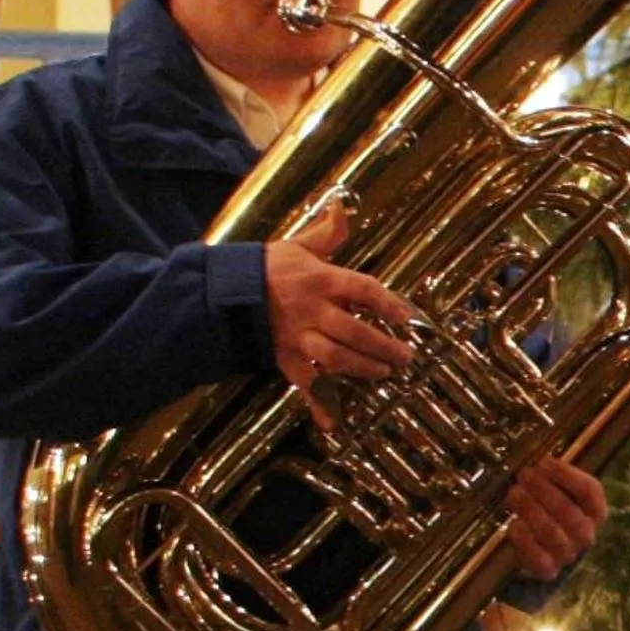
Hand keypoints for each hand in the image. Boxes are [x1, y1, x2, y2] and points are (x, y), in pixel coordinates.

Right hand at [267, 198, 416, 429]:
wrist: (220, 291)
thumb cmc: (266, 267)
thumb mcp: (297, 245)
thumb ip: (327, 233)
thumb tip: (342, 207)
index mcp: (319, 279)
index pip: (363, 290)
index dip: (389, 304)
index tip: (408, 317)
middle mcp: (310, 310)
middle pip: (353, 331)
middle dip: (383, 346)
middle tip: (405, 356)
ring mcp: (296, 336)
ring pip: (334, 357)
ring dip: (362, 369)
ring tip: (384, 373)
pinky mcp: (284, 356)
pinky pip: (303, 383)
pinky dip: (319, 404)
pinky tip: (335, 423)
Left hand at [505, 457, 607, 580]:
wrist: (547, 553)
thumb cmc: (554, 514)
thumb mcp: (563, 493)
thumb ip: (556, 479)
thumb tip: (540, 462)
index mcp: (596, 512)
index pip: (589, 491)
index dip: (566, 475)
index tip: (544, 462)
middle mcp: (586, 534)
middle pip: (568, 511)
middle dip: (543, 490)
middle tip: (525, 475)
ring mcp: (568, 554)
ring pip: (551, 532)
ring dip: (530, 509)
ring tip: (515, 492)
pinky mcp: (548, 570)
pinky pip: (537, 557)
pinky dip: (524, 540)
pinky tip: (514, 524)